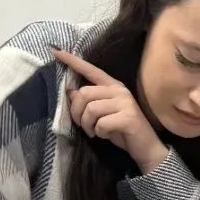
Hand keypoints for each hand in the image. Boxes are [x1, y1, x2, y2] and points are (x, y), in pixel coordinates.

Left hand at [53, 49, 167, 171]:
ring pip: (91, 109)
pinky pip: (101, 123)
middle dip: (77, 112)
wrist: (145, 147)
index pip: (90, 70)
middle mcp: (119, 91)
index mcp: (112, 86)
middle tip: (83, 125)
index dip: (72, 61)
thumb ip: (88, 102)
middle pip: (84, 93)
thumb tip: (70, 91)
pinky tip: (105, 135)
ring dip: (87, 125)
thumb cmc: (121, 130)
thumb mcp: (101, 114)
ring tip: (93, 132)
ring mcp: (125, 103)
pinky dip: (99, 132)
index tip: (54, 51)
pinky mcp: (128, 117)